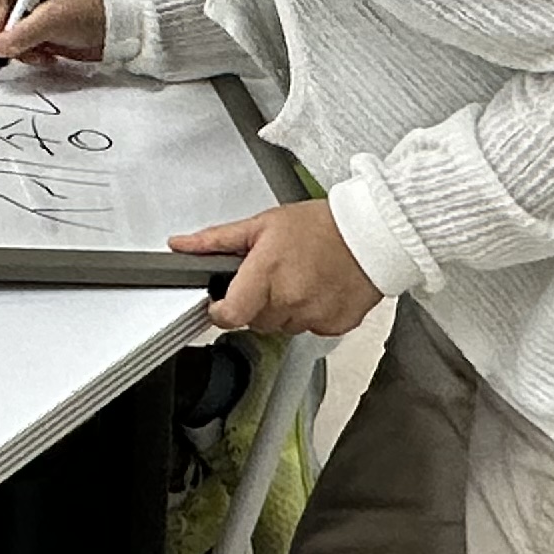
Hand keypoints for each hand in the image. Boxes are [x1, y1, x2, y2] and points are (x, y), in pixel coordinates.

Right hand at [0, 0, 107, 65]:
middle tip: (19, 41)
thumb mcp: (56, 18)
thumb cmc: (92, 12)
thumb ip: (24, 32)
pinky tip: (45, 53)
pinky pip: (11, 45)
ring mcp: (24, 11)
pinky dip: (25, 54)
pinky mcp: (29, 30)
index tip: (3, 27)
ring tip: (40, 51)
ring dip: (17, 47)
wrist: (113, 32)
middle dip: (3, 32)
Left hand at [174, 198, 383, 338]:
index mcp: (266, 274)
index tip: (221, 303)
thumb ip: (217, 240)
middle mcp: (289, 300)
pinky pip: (310, 329)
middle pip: (255, 321)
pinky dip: (310, 314)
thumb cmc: (321, 225)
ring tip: (299, 278)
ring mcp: (313, 316)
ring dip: (283, 309)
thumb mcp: (262, 225)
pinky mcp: (335, 325)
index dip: (220, 311)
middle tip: (273, 275)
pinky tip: (318, 289)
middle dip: (257, 302)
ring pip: (282, 327)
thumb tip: (181, 245)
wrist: (372, 233)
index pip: (229, 316)